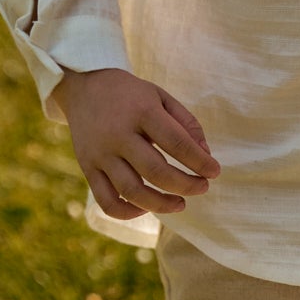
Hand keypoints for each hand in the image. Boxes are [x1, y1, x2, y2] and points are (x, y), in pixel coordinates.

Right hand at [51, 67, 220, 219]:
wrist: (84, 87)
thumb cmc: (131, 96)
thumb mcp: (162, 97)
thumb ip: (187, 124)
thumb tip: (205, 156)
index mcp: (142, 112)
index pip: (177, 143)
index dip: (200, 162)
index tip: (214, 171)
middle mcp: (118, 135)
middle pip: (156, 171)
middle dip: (185, 185)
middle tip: (202, 187)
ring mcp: (100, 154)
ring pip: (132, 192)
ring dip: (161, 204)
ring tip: (180, 203)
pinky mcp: (87, 168)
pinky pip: (106, 201)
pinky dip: (127, 212)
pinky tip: (145, 208)